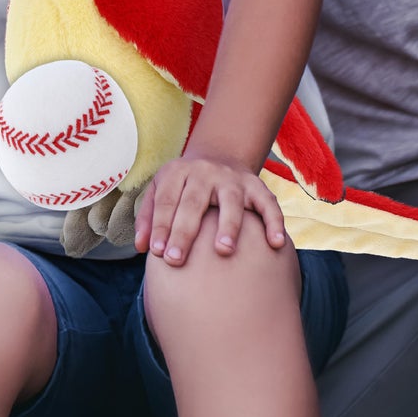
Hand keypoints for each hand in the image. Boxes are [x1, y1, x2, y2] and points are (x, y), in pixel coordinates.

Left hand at [134, 152, 287, 265]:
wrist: (219, 156)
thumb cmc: (184, 185)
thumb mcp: (161, 189)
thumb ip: (149, 217)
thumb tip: (142, 248)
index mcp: (178, 172)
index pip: (167, 200)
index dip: (160, 226)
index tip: (157, 253)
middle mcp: (205, 172)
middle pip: (194, 202)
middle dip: (184, 231)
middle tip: (176, 260)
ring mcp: (233, 179)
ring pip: (231, 201)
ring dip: (228, 224)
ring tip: (223, 250)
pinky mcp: (256, 185)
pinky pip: (268, 203)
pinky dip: (274, 221)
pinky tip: (275, 243)